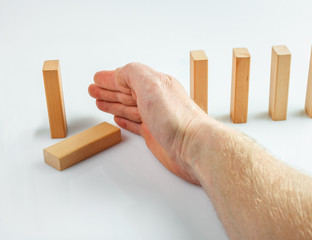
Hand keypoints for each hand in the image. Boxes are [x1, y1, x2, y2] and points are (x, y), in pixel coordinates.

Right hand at [88, 63, 204, 184]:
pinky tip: (118, 118)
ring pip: (128, 108)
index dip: (110, 78)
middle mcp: (155, 100)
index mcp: (155, 84)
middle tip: (93, 90)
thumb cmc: (177, 118)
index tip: (97, 78)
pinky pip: (134, 124)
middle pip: (126, 93)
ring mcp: (155, 118)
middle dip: (108, 91)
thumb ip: (133, 74)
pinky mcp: (154, 135)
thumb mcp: (151, 85)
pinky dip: (124, 120)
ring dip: (113, 104)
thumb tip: (119, 75)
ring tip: (99, 102)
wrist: (193, 147)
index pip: (127, 78)